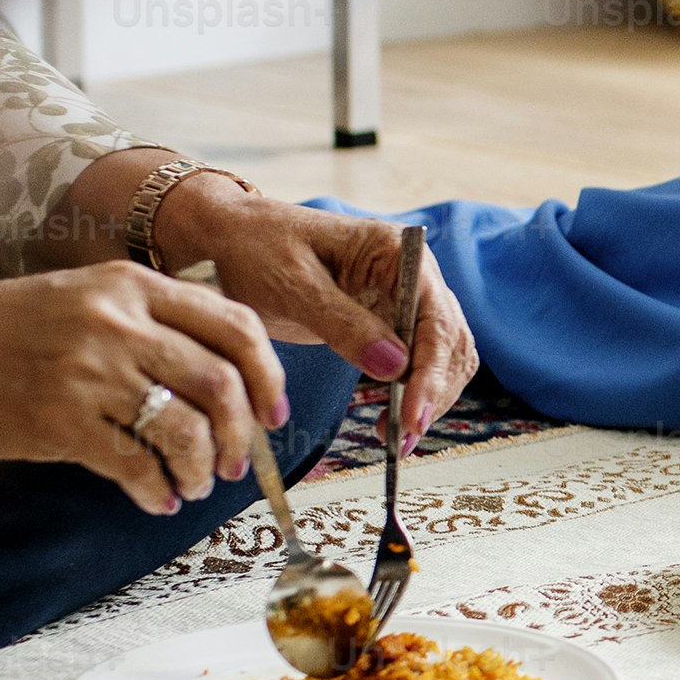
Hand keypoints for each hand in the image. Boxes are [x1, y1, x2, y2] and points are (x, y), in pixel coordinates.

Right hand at [0, 263, 285, 512]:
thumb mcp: (82, 295)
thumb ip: (147, 319)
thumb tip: (220, 377)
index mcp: (131, 284)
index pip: (236, 325)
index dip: (268, 375)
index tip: (272, 414)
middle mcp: (118, 321)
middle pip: (222, 383)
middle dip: (242, 434)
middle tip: (236, 463)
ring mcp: (89, 370)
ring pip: (186, 429)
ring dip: (203, 468)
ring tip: (192, 485)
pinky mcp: (58, 420)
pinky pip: (135, 465)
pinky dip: (158, 490)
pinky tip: (154, 500)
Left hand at [156, 177, 469, 448]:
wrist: (231, 238)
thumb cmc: (256, 248)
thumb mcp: (294, 286)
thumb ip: (345, 325)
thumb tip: (397, 368)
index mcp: (398, 252)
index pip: (435, 319)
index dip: (431, 372)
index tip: (413, 416)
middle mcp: (413, 274)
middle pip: (449, 342)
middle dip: (434, 393)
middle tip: (403, 440)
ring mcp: (403, 298)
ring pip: (441, 357)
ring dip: (428, 398)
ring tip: (395, 438)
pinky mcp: (386, 322)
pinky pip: (416, 363)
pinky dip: (410, 393)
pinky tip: (386, 419)